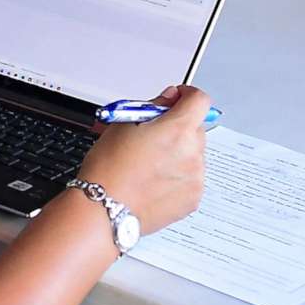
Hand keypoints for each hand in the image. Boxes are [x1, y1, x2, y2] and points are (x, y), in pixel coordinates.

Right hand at [74, 85, 211, 234]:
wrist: (104, 208)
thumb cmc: (109, 168)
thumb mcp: (122, 124)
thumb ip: (152, 107)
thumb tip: (167, 101)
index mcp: (178, 129)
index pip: (200, 100)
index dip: (186, 96)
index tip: (176, 100)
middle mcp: (193, 153)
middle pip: (196, 128)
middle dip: (179, 127)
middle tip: (154, 136)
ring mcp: (196, 178)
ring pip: (194, 155)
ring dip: (179, 153)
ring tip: (150, 165)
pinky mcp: (193, 199)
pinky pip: (191, 178)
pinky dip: (178, 176)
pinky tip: (154, 181)